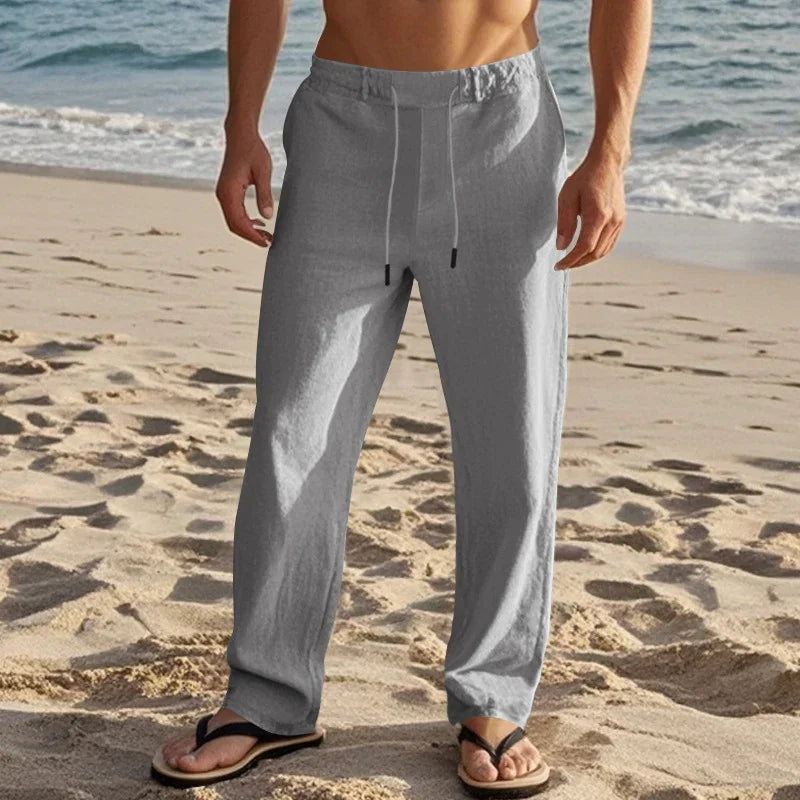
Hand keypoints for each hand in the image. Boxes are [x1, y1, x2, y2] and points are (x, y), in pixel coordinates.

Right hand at [215, 127, 274, 247]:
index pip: (239, 222)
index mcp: (229, 192)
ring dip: (249, 230)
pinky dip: (245, 221)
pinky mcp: (227, 192)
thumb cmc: (253, 150)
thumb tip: (267, 217)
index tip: (267, 243)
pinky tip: (259, 223)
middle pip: (234, 225)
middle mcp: (222, 195)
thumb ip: (264, 194)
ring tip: (267, 235)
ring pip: (233, 221)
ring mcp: (223, 194)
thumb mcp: (263, 172)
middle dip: (251, 236)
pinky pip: (234, 213)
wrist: (240, 135)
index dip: (253, 236)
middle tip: (269, 242)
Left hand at [555, 151, 626, 269]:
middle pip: (595, 253)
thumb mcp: (567, 197)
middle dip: (578, 263)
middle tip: (563, 265)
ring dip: (587, 260)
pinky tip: (586, 252)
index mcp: (598, 215)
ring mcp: (619, 221)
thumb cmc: (584, 178)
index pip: (584, 247)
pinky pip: (610, 244)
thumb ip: (565, 223)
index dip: (571, 260)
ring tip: (573, 261)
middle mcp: (612, 221)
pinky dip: (598, 252)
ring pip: (604, 251)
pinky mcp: (621, 221)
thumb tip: (561, 247)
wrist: (607, 164)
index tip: (559, 265)